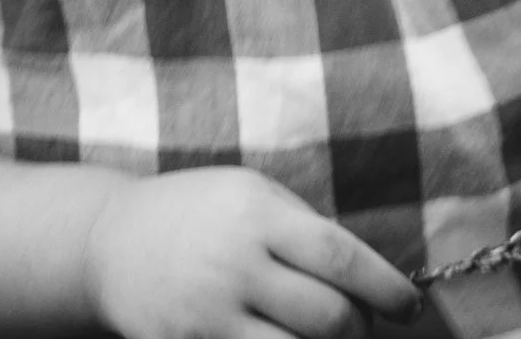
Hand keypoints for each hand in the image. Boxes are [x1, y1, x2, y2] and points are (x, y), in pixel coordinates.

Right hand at [83, 167, 422, 338]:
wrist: (110, 243)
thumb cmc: (200, 215)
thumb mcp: (250, 195)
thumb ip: (306, 230)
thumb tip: (375, 281)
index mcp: (255, 214)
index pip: (340, 256)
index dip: (386, 289)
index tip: (410, 309)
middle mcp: (233, 264)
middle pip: (328, 317)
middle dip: (358, 329)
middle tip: (359, 324)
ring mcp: (207, 314)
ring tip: (322, 334)